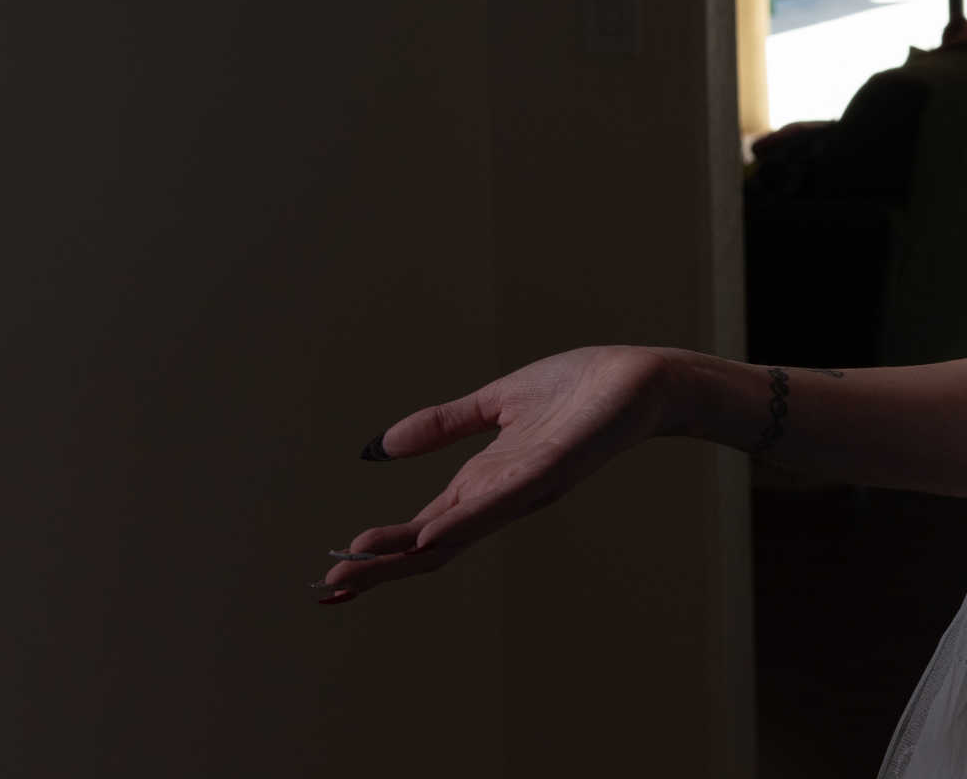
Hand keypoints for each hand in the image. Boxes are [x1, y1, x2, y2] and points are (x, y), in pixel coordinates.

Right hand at [315, 344, 675, 603]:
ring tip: (356, 570)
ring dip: (405, 555)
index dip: (377, 554)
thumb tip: (380, 447)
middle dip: (379, 569)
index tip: (330, 577)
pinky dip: (465, 520)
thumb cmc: (576, 391)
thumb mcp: (495, 404)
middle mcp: (501, 497)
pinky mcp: (555, 469)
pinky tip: (430, 534)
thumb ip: (443, 426)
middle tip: (327, 589)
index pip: (421, 533)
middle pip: (431, 548)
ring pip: (458, 535)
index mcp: (484, 484)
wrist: (639, 378)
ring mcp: (527, 489)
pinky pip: (504, 502)